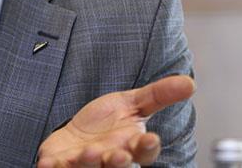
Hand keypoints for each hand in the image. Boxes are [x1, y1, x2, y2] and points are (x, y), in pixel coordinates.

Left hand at [36, 75, 194, 167]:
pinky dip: (55, 167)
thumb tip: (189, 83)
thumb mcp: (132, 104)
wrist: (76, 136)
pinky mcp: (60, 165)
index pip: (145, 151)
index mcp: (131, 146)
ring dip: (89, 163)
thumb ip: (159, 95)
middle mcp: (109, 159)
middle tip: (119, 156)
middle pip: (116, 166)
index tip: (150, 139)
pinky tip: (51, 164)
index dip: (147, 147)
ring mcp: (85, 165)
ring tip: (89, 153)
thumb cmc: (106, 124)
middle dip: (118, 162)